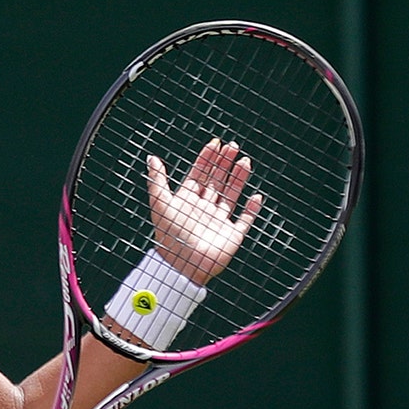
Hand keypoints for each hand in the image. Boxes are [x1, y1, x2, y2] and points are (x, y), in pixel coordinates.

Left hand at [147, 138, 263, 284]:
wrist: (183, 266)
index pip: (198, 174)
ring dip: (238, 178)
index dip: (206, 158)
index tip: (215, 143)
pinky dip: (251, 208)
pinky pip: (245, 219)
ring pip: (231, 195)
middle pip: (216, 181)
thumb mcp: (160, 205)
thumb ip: (157, 181)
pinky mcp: (232, 236)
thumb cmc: (169, 237)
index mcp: (186, 202)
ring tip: (244, 160)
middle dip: (224, 163)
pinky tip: (256, 196)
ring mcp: (218, 222)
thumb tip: (152, 158)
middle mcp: (203, 209)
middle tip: (232, 146)